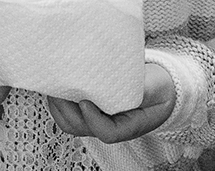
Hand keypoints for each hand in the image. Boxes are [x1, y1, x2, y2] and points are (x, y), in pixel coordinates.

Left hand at [47, 62, 176, 142]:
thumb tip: (129, 85)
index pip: (108, 132)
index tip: (84, 102)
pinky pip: (68, 111)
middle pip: (82, 128)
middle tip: (59, 87)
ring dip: (59, 105)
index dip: (93, 121)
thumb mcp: (156, 87)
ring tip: (55, 83)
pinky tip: (57, 82)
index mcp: (130, 125)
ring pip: (70, 122)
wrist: (159, 86)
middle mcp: (110, 125)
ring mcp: (98, 118)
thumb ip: (144, 90)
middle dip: (66, 110)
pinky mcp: (89, 109)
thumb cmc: (158, 87)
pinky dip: (59, 100)